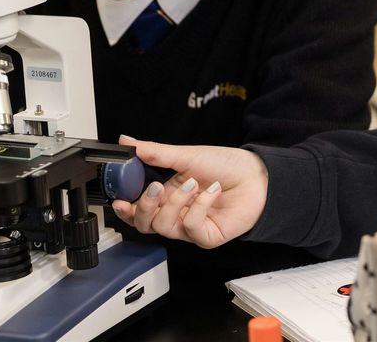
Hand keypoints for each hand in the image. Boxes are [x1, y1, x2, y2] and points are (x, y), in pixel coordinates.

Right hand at [111, 135, 268, 248]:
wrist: (257, 174)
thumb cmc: (225, 164)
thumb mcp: (186, 155)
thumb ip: (154, 152)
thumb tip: (126, 140)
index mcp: (167, 196)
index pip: (137, 210)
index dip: (125, 210)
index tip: (119, 200)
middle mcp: (176, 213)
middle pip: (145, 225)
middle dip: (144, 207)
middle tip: (156, 188)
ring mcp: (191, 227)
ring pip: (165, 227)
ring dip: (176, 203)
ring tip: (193, 183)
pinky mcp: (207, 237)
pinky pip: (192, 228)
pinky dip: (199, 208)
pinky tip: (211, 192)